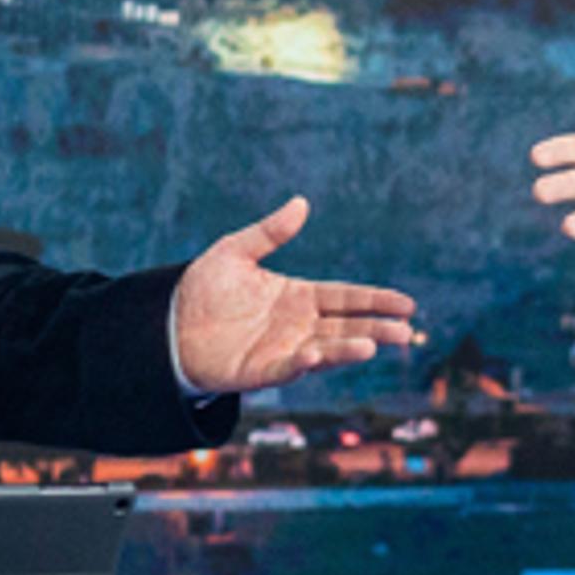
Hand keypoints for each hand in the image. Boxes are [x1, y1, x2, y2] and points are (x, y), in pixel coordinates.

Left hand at [174, 196, 417, 394]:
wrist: (167, 324)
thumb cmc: (204, 288)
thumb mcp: (236, 251)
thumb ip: (270, 232)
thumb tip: (301, 203)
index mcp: (298, 296)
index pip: (345, 297)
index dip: (375, 300)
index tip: (406, 304)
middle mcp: (297, 325)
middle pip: (346, 326)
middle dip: (376, 329)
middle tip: (406, 331)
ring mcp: (282, 349)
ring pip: (324, 350)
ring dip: (348, 348)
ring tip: (372, 345)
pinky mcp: (260, 371)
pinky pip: (285, 368)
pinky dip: (302, 363)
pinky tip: (316, 354)